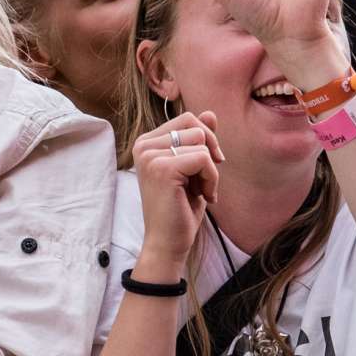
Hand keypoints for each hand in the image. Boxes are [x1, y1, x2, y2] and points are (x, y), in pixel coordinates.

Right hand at [132, 111, 221, 270]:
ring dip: (211, 171)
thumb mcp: (193, 169)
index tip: (204, 170)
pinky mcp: (162, 169)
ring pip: (202, 142)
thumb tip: (210, 113)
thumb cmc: (180, 208)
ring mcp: (150, 156)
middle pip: (195, 125)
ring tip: (200, 192)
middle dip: (210, 152)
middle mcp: (144, 145)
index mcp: (147, 142)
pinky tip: (204, 197)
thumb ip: (199, 140)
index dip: (205, 142)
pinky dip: (212, 179)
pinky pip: (204, 159)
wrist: (167, 243)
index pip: (188, 120)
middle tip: (205, 181)